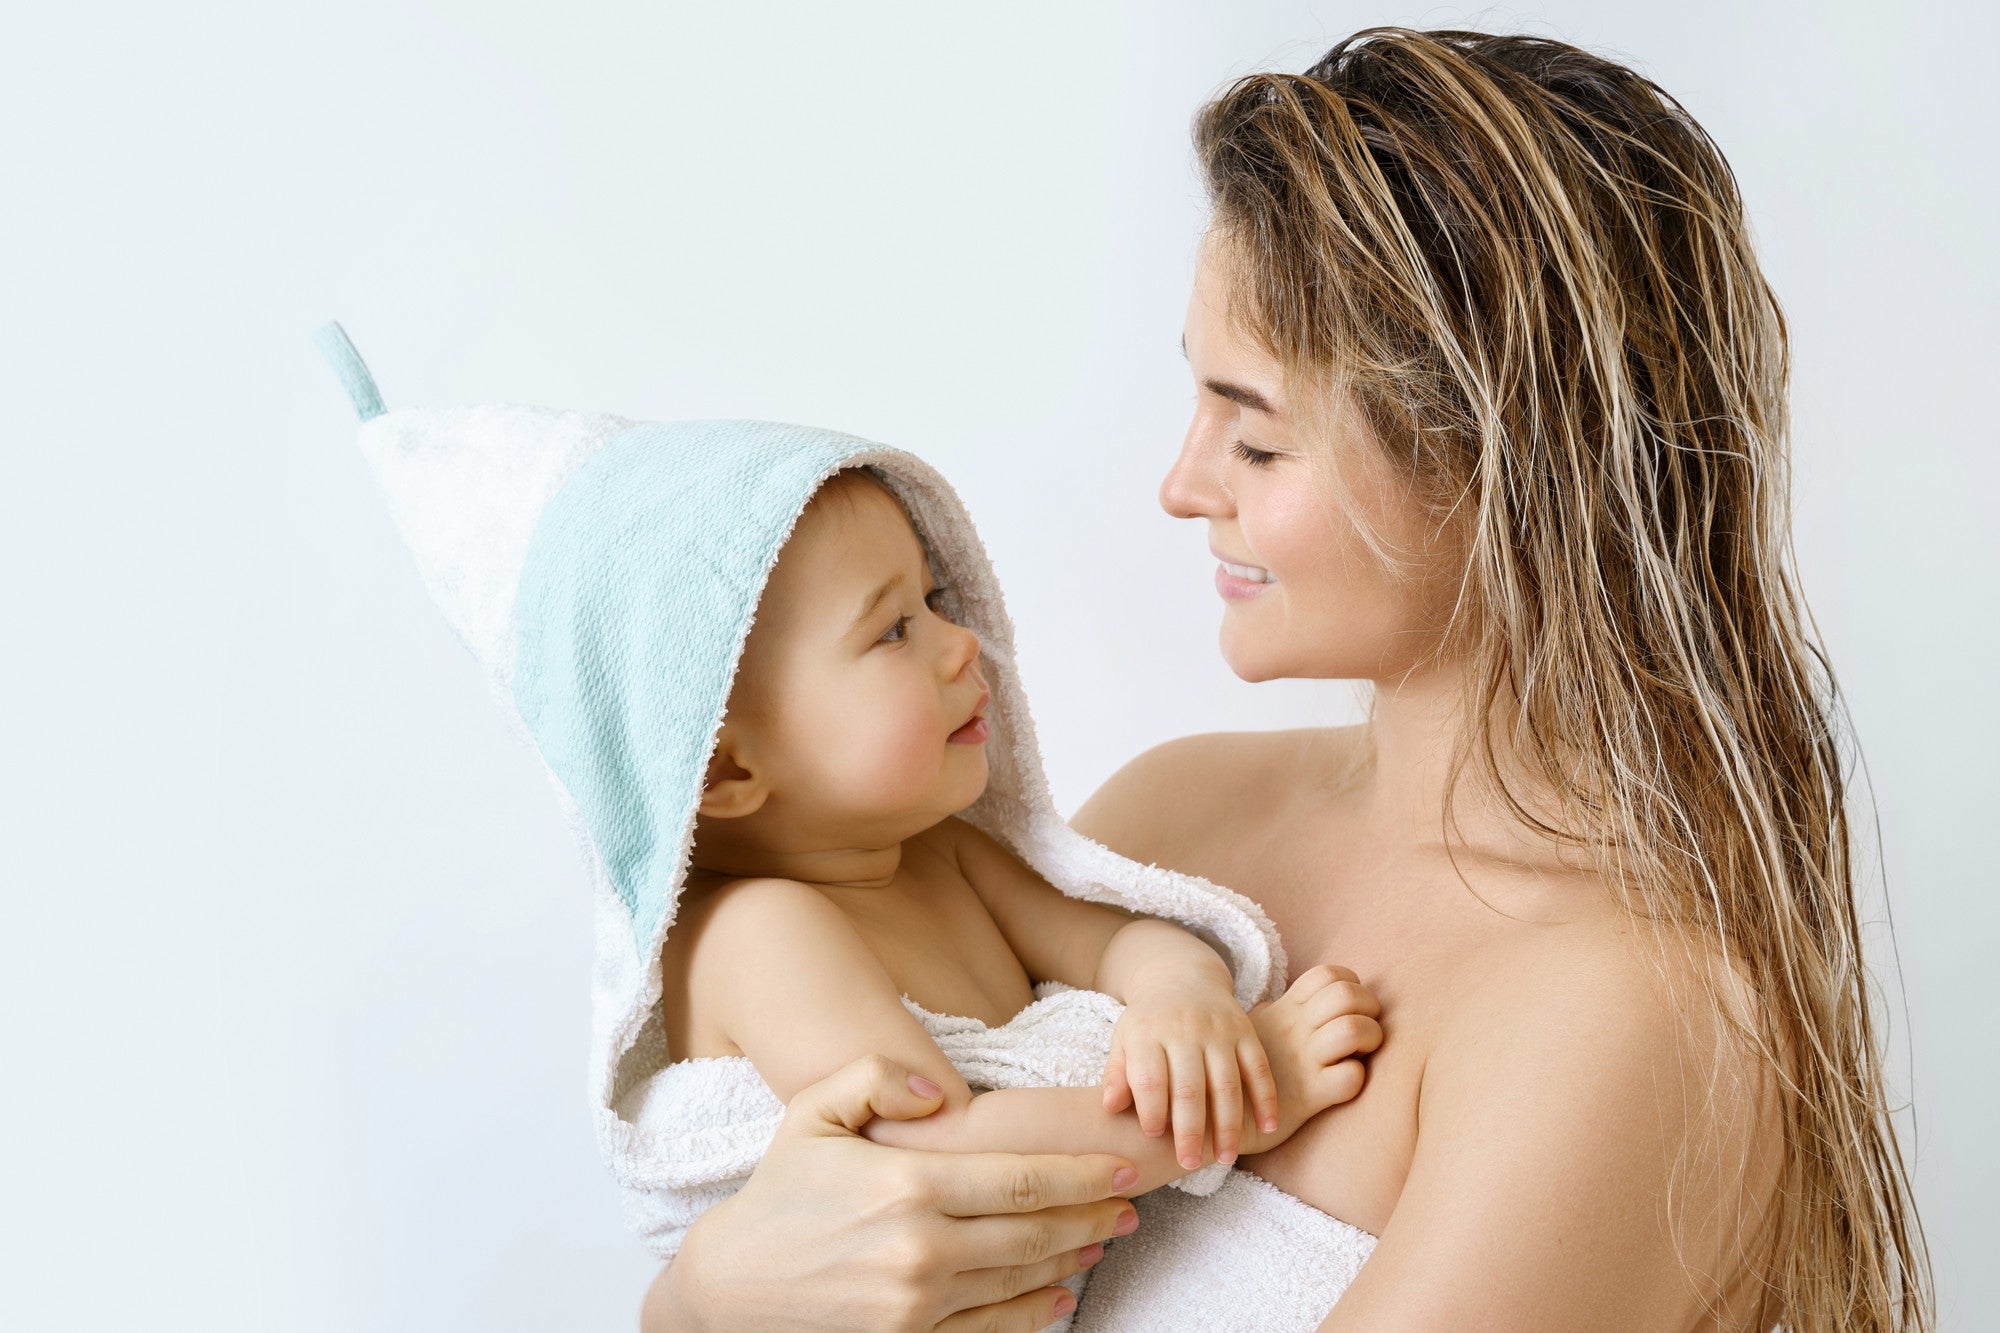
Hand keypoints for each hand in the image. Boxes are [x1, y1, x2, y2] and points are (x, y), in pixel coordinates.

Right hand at [644, 1053, 1140, 1332]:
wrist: (730, 1288)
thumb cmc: (778, 1193)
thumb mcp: (813, 1114)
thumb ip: (877, 1077)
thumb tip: (943, 1092)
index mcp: (907, 1188)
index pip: (1023, 1179)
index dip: (1084, 1174)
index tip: (1125, 1165)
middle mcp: (921, 1250)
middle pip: (1036, 1231)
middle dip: (1094, 1215)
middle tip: (1133, 1202)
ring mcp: (918, 1305)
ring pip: (1022, 1278)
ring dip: (1074, 1257)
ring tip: (1106, 1236)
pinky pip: (993, 1328)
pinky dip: (1037, 1311)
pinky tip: (1063, 1292)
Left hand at [1101, 968, 1278, 1170]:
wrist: (1182, 977)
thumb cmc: (1149, 1023)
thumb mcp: (1124, 1039)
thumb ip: (1117, 1074)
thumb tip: (1110, 1107)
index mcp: (1148, 1033)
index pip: (1150, 1078)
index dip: (1151, 1109)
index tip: (1153, 1135)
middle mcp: (1185, 1030)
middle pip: (1189, 1087)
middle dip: (1190, 1130)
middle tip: (1189, 1163)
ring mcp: (1219, 1031)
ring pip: (1227, 1083)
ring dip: (1228, 1124)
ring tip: (1225, 1157)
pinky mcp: (1245, 1031)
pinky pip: (1259, 1068)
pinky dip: (1265, 1099)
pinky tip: (1267, 1128)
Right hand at [1237, 964, 1382, 1155]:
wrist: (1210, 1113)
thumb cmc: (1236, 1072)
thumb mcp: (1248, 1033)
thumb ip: (1268, 1016)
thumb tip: (1273, 1004)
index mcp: (1285, 1010)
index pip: (1328, 974)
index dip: (1351, 984)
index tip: (1348, 1008)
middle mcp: (1295, 1030)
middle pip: (1347, 994)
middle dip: (1370, 1009)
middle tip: (1364, 1030)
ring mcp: (1302, 1062)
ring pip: (1353, 1029)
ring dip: (1370, 1038)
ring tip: (1359, 1054)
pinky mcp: (1307, 1097)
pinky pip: (1350, 1077)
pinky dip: (1356, 1077)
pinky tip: (1343, 1083)